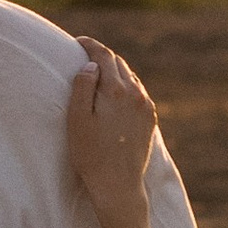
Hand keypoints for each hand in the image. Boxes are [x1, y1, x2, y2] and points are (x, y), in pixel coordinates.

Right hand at [67, 38, 157, 227]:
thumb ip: (82, 88)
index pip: (104, 56)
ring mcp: (146, 107)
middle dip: (102, 56)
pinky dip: (126, 86)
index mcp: (116, 91)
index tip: (78, 42)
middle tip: (85, 56)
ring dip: (115, 71)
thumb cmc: (91, 155)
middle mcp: (136, 95)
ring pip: (130, 77)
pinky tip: (115, 93)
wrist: (118, 185)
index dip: (90, 45)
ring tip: (99, 73)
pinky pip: (138, 93)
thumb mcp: (77, 120)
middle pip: (119, 64)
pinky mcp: (150, 119)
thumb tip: (91, 65)